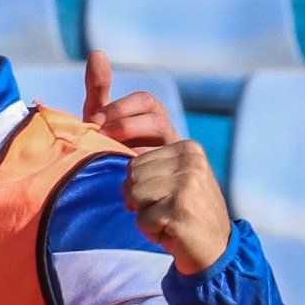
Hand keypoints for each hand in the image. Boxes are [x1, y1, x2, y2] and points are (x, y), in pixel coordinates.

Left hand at [84, 52, 232, 273]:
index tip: (98, 127)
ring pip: (131, 188)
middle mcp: (191, 153)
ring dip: (135, 208)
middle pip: (130, 158)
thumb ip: (111, 116)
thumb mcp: (137, 160)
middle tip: (130, 191)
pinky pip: (139, 217)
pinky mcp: (183, 210)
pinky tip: (166, 232)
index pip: (148, 105)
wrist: (208, 251)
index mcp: (180, 141)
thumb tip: (96, 54)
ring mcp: (190, 180)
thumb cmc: (165, 205)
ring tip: (158, 216)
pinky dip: (145, 229)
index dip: (120, 113)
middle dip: (126, 178)